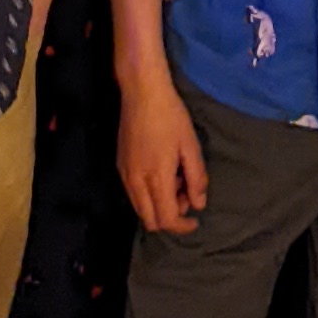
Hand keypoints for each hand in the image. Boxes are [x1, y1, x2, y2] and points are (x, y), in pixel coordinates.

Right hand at [117, 71, 208, 235]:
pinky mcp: (119, 165)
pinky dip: (149, 195)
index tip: (195, 220)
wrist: (141, 91)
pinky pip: (133, 194)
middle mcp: (135, 181)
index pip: (166, 219)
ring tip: (175, 178)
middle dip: (170, 216)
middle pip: (150, 220)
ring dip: (159, 205)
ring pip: (140, 209)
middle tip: (185, 193)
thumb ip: (196, 178)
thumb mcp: (190, 146)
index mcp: (156, 177)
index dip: (182, 226)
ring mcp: (124, 174)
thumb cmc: (170, 115)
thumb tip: (198, 204)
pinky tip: (161, 171)